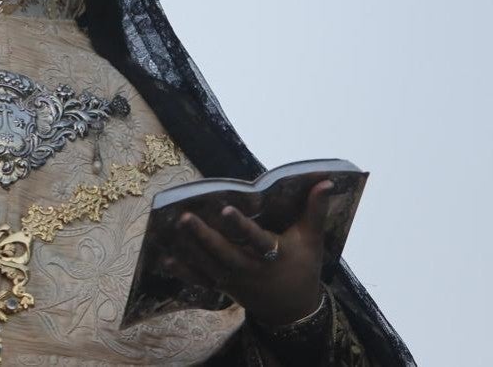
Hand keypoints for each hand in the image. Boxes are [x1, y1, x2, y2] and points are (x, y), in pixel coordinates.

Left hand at [163, 180, 334, 325]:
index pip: (256, 239)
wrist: (292, 310)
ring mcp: (234, 280)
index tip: (226, 210)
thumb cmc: (302, 267)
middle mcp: (250, 269)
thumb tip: (326, 181)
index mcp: (274, 256)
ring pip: (208, 264)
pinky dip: (184, 271)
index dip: (241, 226)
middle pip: (224, 252)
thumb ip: (316, 210)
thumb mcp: (312, 240)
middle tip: (185, 216)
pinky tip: (166, 259)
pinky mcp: (224, 287)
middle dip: (203, 235)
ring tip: (173, 227)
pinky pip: (201, 280)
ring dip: (190, 248)